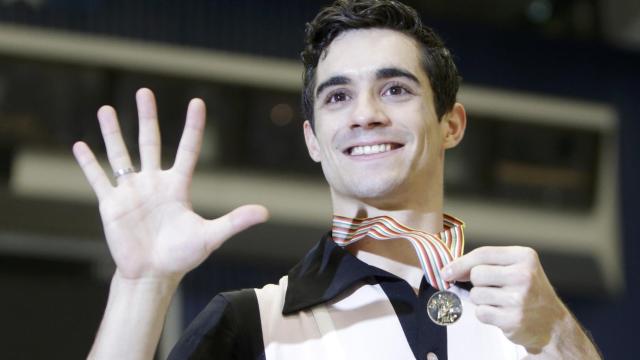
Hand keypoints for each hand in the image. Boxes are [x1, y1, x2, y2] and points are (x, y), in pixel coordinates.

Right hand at [73, 88, 268, 280]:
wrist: (152, 275)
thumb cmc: (182, 256)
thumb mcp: (210, 237)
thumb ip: (234, 221)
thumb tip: (265, 213)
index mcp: (178, 186)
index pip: (187, 149)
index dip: (193, 127)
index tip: (197, 102)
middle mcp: (154, 183)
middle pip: (150, 142)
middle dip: (147, 117)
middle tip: (144, 92)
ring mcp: (131, 192)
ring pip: (120, 154)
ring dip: (113, 132)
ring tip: (107, 109)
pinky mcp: (111, 204)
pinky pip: (98, 179)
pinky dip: (89, 163)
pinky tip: (80, 145)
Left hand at [442, 246, 569, 353]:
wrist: (552, 322)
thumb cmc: (528, 291)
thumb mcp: (516, 267)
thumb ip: (487, 263)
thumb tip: (449, 269)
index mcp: (524, 257)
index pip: (483, 254)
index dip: (460, 262)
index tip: (446, 271)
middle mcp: (523, 276)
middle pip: (476, 274)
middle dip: (477, 283)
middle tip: (493, 289)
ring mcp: (518, 299)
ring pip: (476, 295)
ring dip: (482, 300)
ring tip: (500, 302)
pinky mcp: (512, 320)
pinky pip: (481, 313)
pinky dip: (486, 314)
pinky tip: (502, 314)